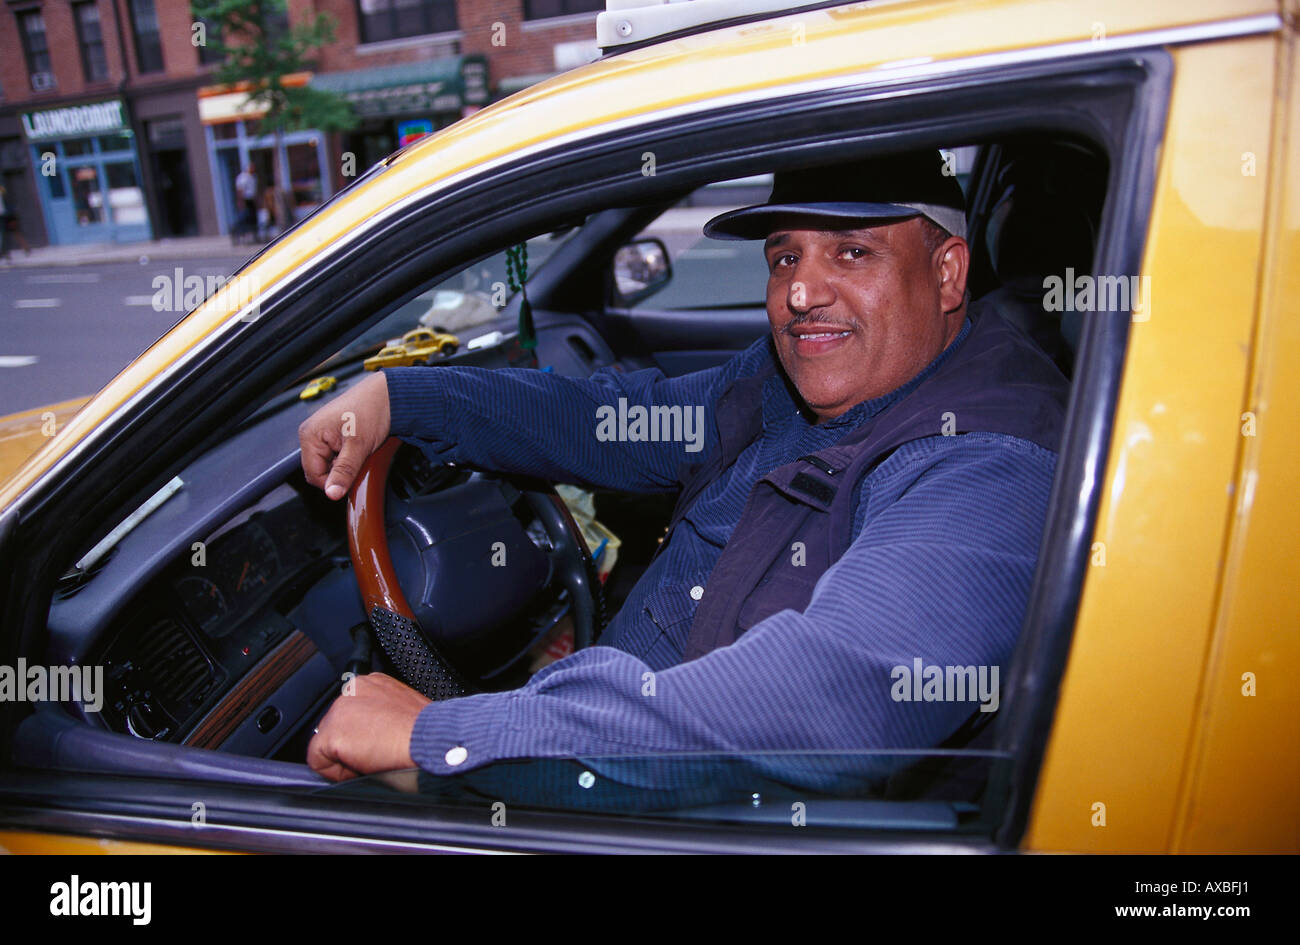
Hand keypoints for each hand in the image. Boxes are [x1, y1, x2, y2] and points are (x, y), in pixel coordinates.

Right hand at [298, 371, 390, 499]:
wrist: (388, 395)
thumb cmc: (372, 410)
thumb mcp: (359, 446)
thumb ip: (344, 471)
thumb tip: (332, 494)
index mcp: (310, 435)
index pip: (313, 475)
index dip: (333, 482)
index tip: (352, 476)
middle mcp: (311, 434)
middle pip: (320, 471)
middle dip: (340, 472)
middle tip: (358, 459)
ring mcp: (321, 434)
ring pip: (330, 465)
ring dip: (346, 465)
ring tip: (360, 450)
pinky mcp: (332, 435)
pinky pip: (336, 456)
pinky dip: (349, 457)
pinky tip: (359, 447)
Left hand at [306, 673, 429, 781]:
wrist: (430, 739)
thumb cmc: (427, 732)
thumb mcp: (404, 712)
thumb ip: (383, 715)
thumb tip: (376, 734)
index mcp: (371, 683)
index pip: (350, 714)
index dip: (362, 736)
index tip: (378, 744)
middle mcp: (352, 690)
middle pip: (336, 728)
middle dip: (352, 746)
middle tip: (378, 754)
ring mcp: (339, 711)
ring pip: (326, 744)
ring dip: (346, 758)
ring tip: (374, 759)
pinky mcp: (332, 733)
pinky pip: (319, 762)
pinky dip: (336, 773)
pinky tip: (362, 767)